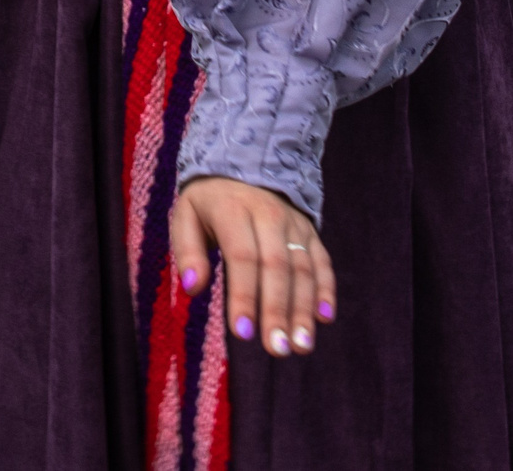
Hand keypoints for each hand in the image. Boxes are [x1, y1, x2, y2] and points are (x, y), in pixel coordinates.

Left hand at [168, 176, 334, 358]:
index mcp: (233, 210)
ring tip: (300, 346)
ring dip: (304, 310)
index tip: (242, 334)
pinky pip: (322, 262)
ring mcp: (294, 225)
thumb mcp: (186, 216)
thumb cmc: (209, 202)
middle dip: (277, 311)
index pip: (242, 257)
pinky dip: (326, 290)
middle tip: (276, 349)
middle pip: (276, 267)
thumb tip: (191, 288)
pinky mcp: (311, 232)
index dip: (244, 296)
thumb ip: (187, 252)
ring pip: (303, 269)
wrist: (247, 161)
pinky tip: (325, 318)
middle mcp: (269, 216)